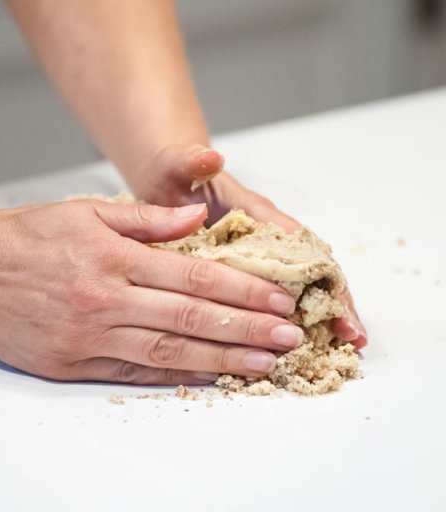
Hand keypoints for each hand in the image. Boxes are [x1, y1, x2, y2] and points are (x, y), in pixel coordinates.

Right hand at [0, 200, 306, 384]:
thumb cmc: (24, 237)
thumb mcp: (84, 212)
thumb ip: (144, 219)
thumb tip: (196, 219)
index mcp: (112, 257)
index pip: (194, 277)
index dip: (242, 290)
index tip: (278, 300)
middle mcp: (103, 299)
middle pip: (190, 318)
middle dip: (247, 329)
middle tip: (288, 338)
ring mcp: (86, 336)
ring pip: (167, 351)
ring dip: (221, 358)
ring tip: (262, 364)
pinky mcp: (69, 363)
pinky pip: (131, 372)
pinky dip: (172, 375)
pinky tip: (205, 375)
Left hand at [130, 143, 367, 348]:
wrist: (164, 179)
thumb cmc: (174, 172)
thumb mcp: (177, 166)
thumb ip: (191, 161)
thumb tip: (209, 157)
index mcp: (257, 215)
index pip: (301, 246)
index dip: (324, 275)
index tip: (341, 305)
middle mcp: (264, 237)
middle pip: (310, 270)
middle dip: (333, 302)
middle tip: (351, 338)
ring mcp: (254, 255)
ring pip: (294, 287)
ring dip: (316, 314)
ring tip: (338, 348)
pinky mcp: (239, 271)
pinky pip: (266, 297)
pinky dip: (279, 319)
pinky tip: (286, 347)